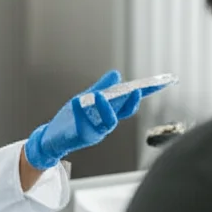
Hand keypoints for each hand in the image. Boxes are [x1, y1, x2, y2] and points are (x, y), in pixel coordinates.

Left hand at [23, 70, 145, 169]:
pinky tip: (75, 101)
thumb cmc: (71, 119)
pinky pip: (84, 126)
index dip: (145, 93)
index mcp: (109, 113)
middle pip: (123, 113)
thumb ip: (101, 88)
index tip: (159, 83)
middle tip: (135, 90)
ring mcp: (95, 132)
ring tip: (99, 95)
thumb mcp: (86, 98)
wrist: (52, 136)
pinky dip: (80, 113)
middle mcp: (105, 124)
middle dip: (131, 103)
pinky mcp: (81, 137)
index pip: (130, 102)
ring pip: (108, 123)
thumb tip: (116, 74)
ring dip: (106, 108)